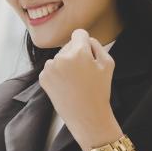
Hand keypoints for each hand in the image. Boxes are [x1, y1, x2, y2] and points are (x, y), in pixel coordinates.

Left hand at [38, 29, 121, 150]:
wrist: (86, 116)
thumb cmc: (100, 90)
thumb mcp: (108, 64)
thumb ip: (97, 45)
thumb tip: (85, 39)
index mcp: (78, 52)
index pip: (79, 33)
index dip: (85, 42)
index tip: (87, 52)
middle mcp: (61, 57)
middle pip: (69, 45)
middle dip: (76, 54)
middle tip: (84, 73)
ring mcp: (50, 68)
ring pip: (59, 57)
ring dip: (66, 64)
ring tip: (75, 81)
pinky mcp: (43, 78)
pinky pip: (52, 68)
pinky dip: (58, 74)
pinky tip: (66, 86)